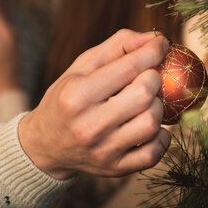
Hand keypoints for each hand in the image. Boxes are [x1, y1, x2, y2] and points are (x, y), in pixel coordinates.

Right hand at [19, 29, 170, 179]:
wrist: (45, 145)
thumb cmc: (68, 97)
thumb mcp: (82, 66)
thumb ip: (117, 46)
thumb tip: (154, 39)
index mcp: (77, 95)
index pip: (128, 68)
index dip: (152, 51)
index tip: (161, 44)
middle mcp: (89, 125)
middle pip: (144, 94)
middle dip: (154, 79)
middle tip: (148, 76)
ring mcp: (103, 150)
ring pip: (152, 123)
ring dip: (157, 107)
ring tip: (146, 102)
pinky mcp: (115, 169)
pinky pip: (154, 153)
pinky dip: (160, 137)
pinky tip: (149, 126)